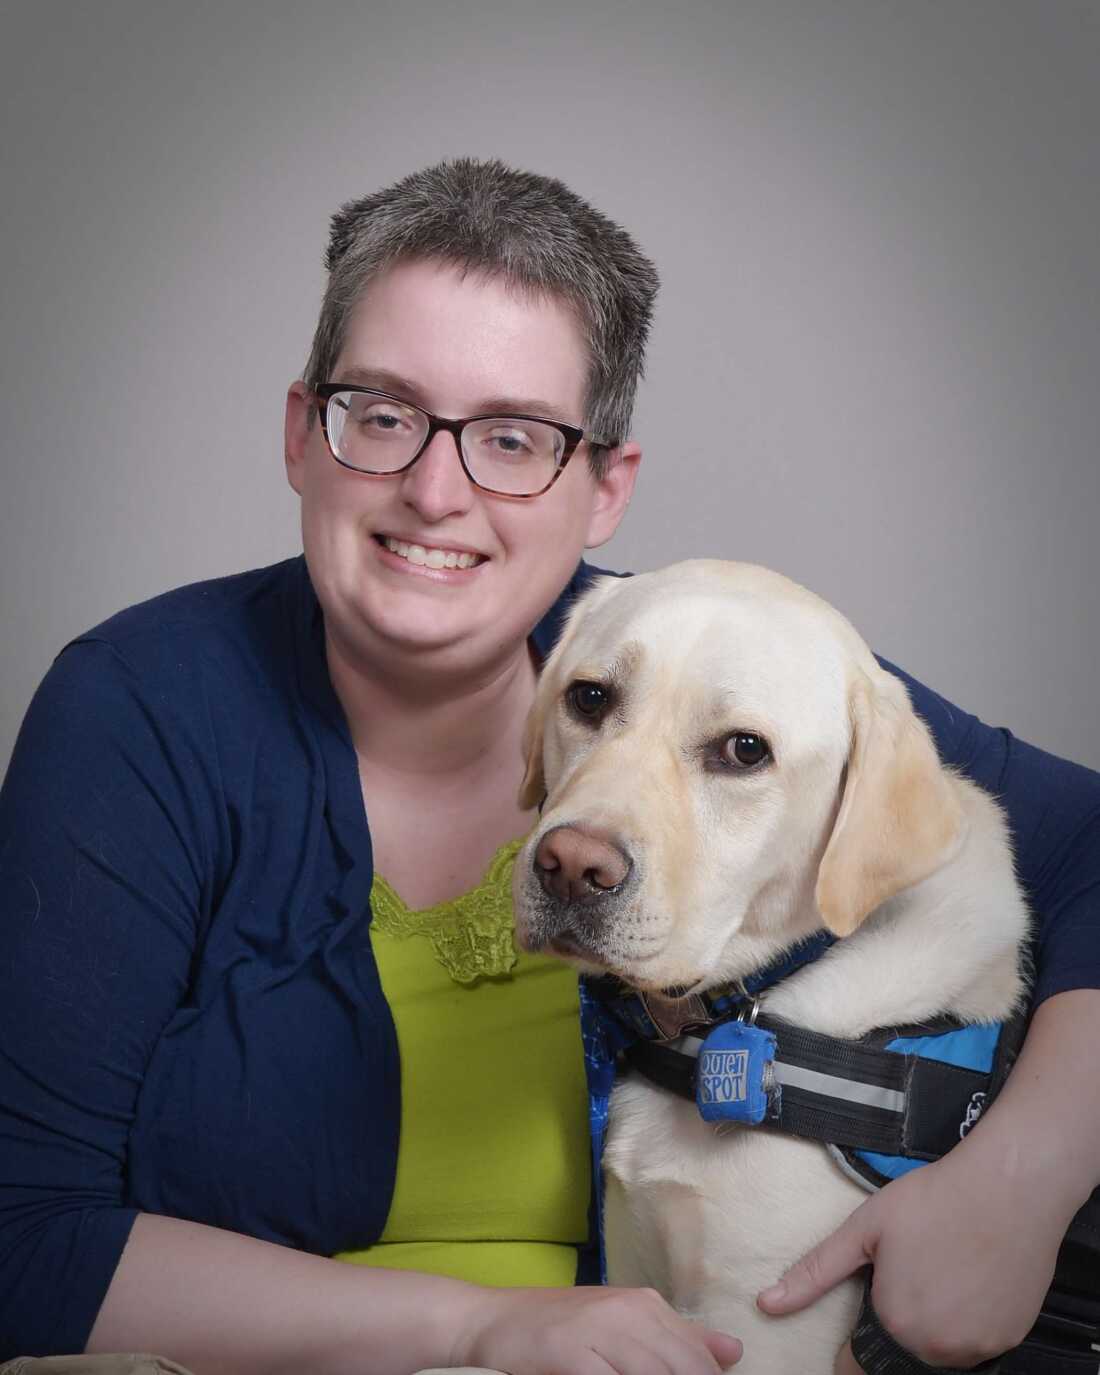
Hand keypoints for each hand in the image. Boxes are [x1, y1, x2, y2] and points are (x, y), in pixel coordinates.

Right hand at [452, 1284, 742, 1374]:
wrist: (494, 1319)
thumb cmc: (560, 1328)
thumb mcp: (621, 1325)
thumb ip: (674, 1339)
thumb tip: (733, 1351)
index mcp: (646, 1304)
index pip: (699, 1359)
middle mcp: (629, 1310)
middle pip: (684, 1370)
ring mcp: (599, 1329)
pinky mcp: (570, 1351)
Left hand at [756, 1148, 1064, 1367]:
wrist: (1009, 1188)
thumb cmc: (932, 1201)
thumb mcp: (864, 1230)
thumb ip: (815, 1274)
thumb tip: (767, 1304)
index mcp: (896, 1325)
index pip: (859, 1366)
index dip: (850, 1348)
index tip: (856, 1320)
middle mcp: (939, 1350)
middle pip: (900, 1360)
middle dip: (890, 1332)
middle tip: (901, 1281)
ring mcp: (979, 1348)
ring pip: (938, 1356)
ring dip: (927, 1332)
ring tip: (931, 1277)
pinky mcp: (1010, 1338)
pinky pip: (974, 1346)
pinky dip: (962, 1326)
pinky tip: (962, 1284)